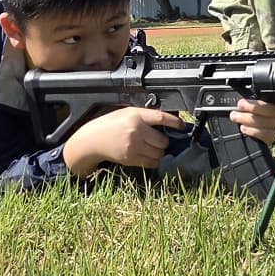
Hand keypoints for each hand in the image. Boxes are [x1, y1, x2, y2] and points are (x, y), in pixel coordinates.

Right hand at [61, 107, 185, 177]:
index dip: (175, 122)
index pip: (161, 118)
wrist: (92, 140)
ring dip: (159, 151)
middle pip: (163, 140)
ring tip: (152, 147)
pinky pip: (151, 162)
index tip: (182, 125)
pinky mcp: (131, 159)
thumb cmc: (109, 124)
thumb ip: (144, 116)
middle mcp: (136, 131)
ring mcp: (134, 146)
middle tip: (159, 139)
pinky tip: (148, 155)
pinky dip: (154, 160)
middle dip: (164, 141)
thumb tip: (165, 121)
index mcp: (135, 115)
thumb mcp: (126, 112)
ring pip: (159, 153)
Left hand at [230, 97, 274, 144]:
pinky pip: (265, 134)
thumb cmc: (247, 112)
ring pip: (266, 122)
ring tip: (235, 117)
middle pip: (272, 110)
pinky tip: (243, 128)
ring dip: (247, 119)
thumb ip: (250, 98)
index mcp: (274, 100)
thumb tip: (242, 98)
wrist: (246, 131)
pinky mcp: (272, 137)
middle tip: (240, 105)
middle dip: (253, 107)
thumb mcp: (248, 102)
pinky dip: (252, 131)